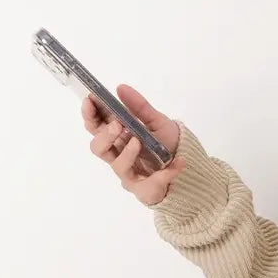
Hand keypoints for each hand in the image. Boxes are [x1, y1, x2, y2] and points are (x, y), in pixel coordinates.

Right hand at [83, 83, 183, 206]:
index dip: (89, 115)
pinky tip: (179, 163)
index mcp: (117, 137)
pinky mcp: (145, 189)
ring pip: (118, 166)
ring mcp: (130, 173)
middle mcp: (118, 155)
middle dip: (104, 136)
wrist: (188, 162)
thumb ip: (139, 107)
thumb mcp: (156, 121)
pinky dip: (167, 173)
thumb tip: (121, 88)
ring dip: (127, 153)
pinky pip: (151, 185)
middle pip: (98, 149)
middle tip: (117, 125)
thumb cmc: (167, 142)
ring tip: (137, 141)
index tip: (90, 100)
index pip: (95, 127)